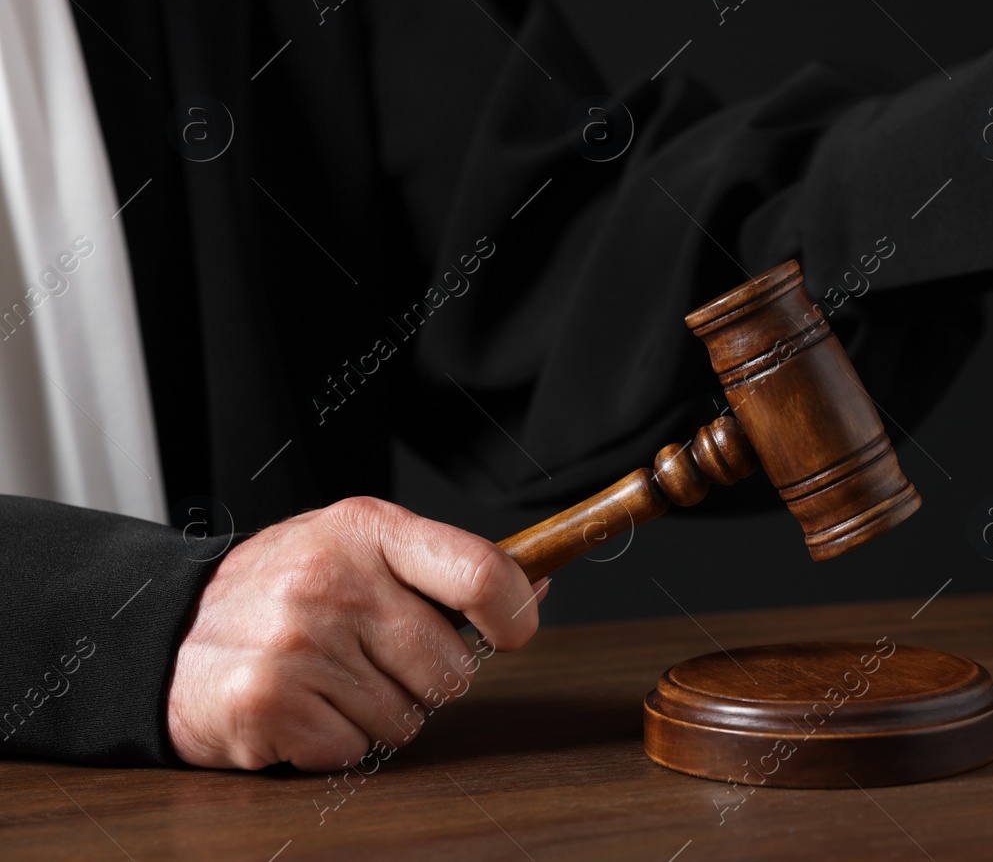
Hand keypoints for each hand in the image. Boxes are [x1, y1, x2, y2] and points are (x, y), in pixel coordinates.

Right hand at [167, 496, 547, 769]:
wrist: (168, 635)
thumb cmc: (283, 589)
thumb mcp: (358, 547)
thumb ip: (443, 567)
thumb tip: (535, 587)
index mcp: (366, 529)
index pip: (480, 573)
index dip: (515, 614)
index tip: (512, 631)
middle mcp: (332, 580)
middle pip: (451, 669)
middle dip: (427, 679)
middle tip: (376, 659)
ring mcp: (297, 642)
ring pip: (407, 719)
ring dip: (378, 714)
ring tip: (331, 680)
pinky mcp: (267, 702)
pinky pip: (354, 751)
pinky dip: (334, 743)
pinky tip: (302, 707)